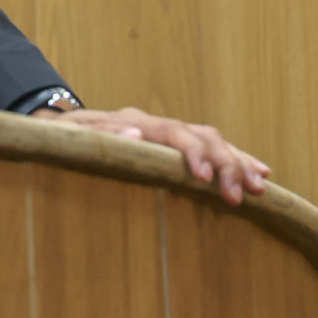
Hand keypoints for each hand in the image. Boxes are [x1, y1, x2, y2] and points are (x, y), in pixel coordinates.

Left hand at [33, 105, 271, 204]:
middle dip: (225, 163)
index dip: (192, 153)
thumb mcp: (67, 139)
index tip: (205, 177)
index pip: (172, 132)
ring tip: (260, 187)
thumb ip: (99, 136)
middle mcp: (155, 123)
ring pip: (212, 140)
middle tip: (241, 195)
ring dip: (238, 162)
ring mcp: (165, 132)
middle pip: (201, 135)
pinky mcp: (172, 145)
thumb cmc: (60, 141)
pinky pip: (211, 147)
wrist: (57, 131)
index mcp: (132, 122)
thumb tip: (134, 131)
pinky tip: (260, 172)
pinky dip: (236, 158)